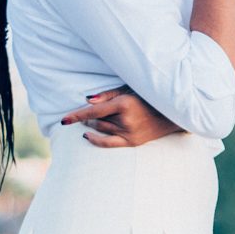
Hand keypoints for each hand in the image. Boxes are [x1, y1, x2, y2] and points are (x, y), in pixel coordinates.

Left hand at [60, 86, 181, 147]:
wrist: (170, 113)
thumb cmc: (147, 97)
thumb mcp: (128, 89)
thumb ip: (107, 95)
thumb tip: (87, 101)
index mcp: (124, 104)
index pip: (93, 111)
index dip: (77, 115)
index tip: (63, 119)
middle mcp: (125, 120)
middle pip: (97, 121)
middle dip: (89, 118)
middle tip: (90, 113)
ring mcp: (129, 133)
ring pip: (101, 129)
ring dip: (94, 125)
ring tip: (96, 119)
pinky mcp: (132, 142)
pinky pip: (108, 144)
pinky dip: (95, 139)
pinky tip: (86, 135)